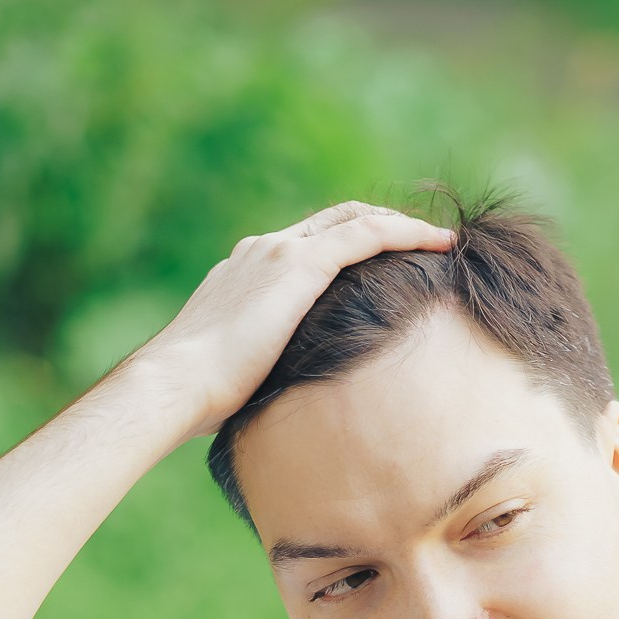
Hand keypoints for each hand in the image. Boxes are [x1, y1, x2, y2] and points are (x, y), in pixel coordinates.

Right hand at [122, 202, 455, 443]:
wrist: (176, 383)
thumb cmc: (203, 396)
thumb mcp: (245, 371)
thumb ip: (274, 365)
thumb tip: (296, 398)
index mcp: (247, 272)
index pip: (308, 243)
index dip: (350, 244)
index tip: (386, 262)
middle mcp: (263, 250)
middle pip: (335, 220)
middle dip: (381, 225)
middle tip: (424, 243)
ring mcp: (279, 252)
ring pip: (356, 220)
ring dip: (402, 226)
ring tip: (441, 241)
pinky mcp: (298, 264)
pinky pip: (367, 235)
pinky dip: (406, 233)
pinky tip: (439, 243)